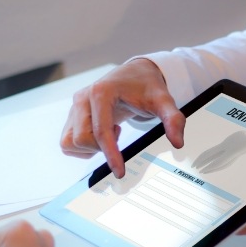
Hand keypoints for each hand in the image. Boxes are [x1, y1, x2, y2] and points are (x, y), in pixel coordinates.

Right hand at [60, 58, 185, 177]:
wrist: (135, 74)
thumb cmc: (146, 87)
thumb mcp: (163, 101)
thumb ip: (173, 119)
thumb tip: (177, 142)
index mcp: (101, 92)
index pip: (101, 131)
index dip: (110, 155)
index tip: (120, 172)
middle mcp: (83, 98)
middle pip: (82, 139)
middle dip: (101, 147)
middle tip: (120, 134)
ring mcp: (75, 107)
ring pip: (70, 142)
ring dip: (90, 147)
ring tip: (110, 133)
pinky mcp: (72, 115)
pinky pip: (68, 142)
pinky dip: (83, 147)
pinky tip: (101, 134)